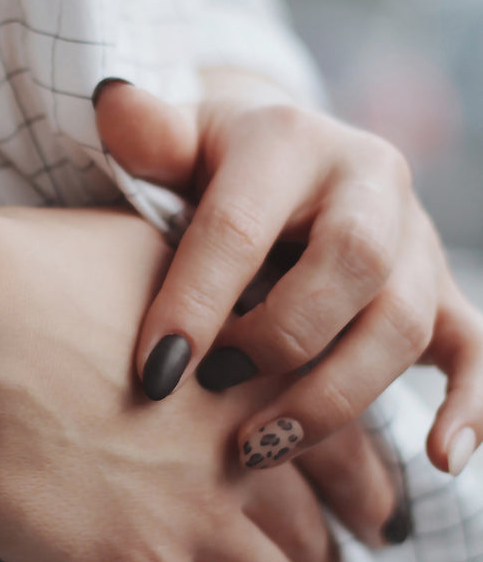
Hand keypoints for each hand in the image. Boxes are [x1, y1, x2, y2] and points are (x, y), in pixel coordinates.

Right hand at [0, 206, 362, 561]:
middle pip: (309, 525)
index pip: (332, 434)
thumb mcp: (139, 252)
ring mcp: (191, 516)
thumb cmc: (23, 277)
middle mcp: (238, 448)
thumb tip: (207, 289)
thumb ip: (195, 285)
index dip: (360, 480)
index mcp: (245, 370)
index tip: (373, 508)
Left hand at [94, 81, 482, 480]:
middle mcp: (369, 181)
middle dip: (279, 341)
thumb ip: (149, 136)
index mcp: (291, 141)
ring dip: (336, 395)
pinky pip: (477, 347)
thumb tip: (114, 102)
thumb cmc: (210, 172)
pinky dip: (472, 403)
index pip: (243, 225)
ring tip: (261, 447)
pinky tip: (443, 458)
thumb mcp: (176, 145)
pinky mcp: (439, 292)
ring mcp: (413, 239)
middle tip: (213, 391)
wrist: (283, 168)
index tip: (153, 376)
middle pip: (352, 264)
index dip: (196, 305)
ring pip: (403, 321)